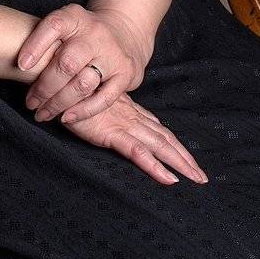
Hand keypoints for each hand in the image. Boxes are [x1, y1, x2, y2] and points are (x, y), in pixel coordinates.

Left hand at [19, 3, 151, 124]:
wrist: (123, 33)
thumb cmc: (80, 35)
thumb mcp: (64, 26)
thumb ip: (45, 41)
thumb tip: (21, 69)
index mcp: (75, 17)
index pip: (54, 25)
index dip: (35, 45)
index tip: (21, 66)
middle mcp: (95, 33)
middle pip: (67, 63)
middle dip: (44, 87)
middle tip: (30, 103)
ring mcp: (113, 53)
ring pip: (83, 84)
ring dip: (59, 103)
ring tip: (43, 113)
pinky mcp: (126, 73)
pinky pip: (104, 99)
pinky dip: (83, 111)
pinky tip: (66, 117)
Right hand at [61, 93, 208, 185]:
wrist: (57, 79)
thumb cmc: (70, 89)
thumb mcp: (91, 100)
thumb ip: (102, 109)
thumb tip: (106, 116)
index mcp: (128, 110)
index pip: (158, 129)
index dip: (175, 144)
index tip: (188, 158)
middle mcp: (131, 117)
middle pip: (165, 138)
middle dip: (185, 157)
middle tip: (202, 176)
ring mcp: (123, 124)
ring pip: (159, 146)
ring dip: (180, 163)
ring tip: (196, 179)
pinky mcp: (110, 133)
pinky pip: (137, 152)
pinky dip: (155, 166)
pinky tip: (169, 179)